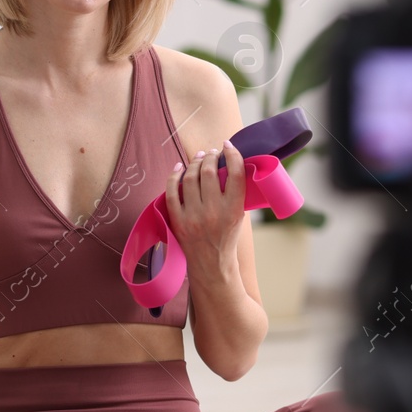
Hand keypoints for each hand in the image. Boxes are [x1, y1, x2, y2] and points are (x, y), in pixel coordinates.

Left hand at [164, 137, 244, 272]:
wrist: (212, 264)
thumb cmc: (227, 237)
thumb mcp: (239, 215)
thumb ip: (235, 192)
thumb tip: (226, 164)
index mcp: (234, 210)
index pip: (235, 173)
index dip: (232, 155)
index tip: (228, 146)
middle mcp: (213, 212)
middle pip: (209, 172)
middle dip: (210, 157)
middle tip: (212, 153)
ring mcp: (193, 216)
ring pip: (190, 178)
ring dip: (194, 164)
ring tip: (199, 158)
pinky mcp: (178, 221)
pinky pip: (172, 192)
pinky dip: (174, 176)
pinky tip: (178, 167)